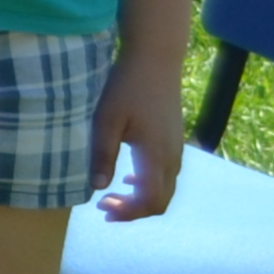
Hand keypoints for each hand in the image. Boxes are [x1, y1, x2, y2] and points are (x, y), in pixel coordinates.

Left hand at [92, 58, 184, 220]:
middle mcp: (172, 158)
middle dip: (134, 211)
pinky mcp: (174, 141)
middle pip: (161, 201)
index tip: (103, 211)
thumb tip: (96, 189)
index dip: (128, 213)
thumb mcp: (106, 120)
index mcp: (156, 157)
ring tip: (112, 197)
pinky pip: (166, 175)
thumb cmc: (127, 88)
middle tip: (105, 208)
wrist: (155, 61)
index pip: (149, 201)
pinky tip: (128, 177)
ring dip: (141, 199)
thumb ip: (102, 155)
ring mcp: (176, 150)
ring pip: (165, 189)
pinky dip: (148, 185)